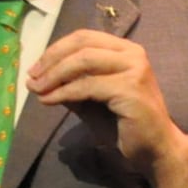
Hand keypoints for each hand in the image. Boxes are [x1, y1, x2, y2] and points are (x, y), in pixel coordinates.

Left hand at [26, 30, 187, 187]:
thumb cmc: (126, 127)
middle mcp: (133, 54)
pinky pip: (88, 86)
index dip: (56, 49)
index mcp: (125, 51)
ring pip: (83, 61)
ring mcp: (134, 69)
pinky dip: (64, 92)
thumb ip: (72, 86)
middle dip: (51, 59)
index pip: (84, 37)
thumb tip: (40, 79)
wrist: (156, 150)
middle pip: (82, 44)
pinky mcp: (131, 89)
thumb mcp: (92, 101)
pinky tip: (49, 101)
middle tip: (32, 77)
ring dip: (54, 75)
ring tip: (37, 90)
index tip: (35, 69)